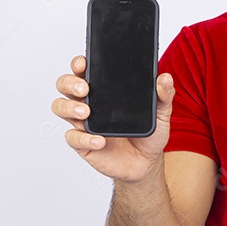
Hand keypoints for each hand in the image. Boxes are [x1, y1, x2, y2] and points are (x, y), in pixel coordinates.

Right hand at [51, 56, 174, 183]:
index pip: (84, 70)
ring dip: (69, 107)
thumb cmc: (147, 132)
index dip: (79, 63)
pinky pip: (73, 138)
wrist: (146, 162)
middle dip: (69, 83)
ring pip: (61, 107)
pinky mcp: (83, 143)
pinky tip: (100, 140)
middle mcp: (89, 102)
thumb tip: (165, 78)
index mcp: (104, 90)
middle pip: (65, 85)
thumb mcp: (160, 112)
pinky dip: (85, 138)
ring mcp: (83, 123)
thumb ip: (163, 95)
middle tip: (84, 88)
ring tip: (87, 113)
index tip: (84, 63)